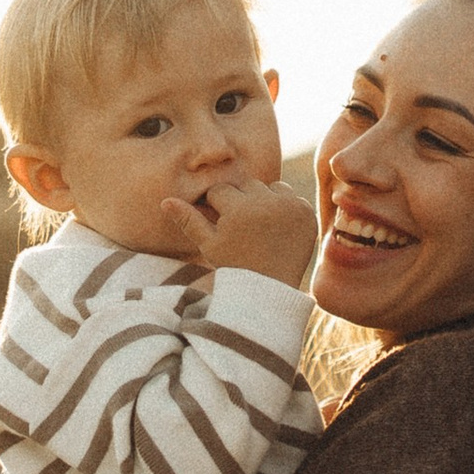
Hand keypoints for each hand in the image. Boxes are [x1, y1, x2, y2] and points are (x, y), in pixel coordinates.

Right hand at [158, 175, 316, 288]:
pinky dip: (285, 207)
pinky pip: (292, 197)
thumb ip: (188, 220)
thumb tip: (165, 201)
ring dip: (264, 199)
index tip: (222, 225)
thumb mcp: (208, 245)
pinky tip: (277, 229)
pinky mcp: (307, 213)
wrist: (271, 289)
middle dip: (240, 200)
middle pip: (245, 185)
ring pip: (270, 187)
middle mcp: (266, 201)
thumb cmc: (235, 266)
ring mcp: (290, 206)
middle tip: (241, 227)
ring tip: (259, 227)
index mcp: (238, 208)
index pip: (220, 191)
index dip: (216, 207)